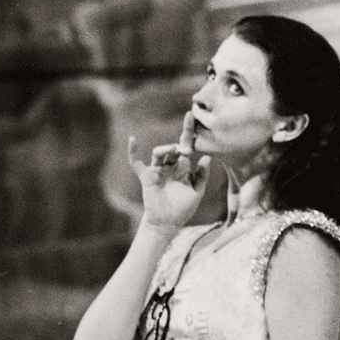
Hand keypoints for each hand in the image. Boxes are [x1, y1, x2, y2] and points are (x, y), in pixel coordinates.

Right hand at [128, 112, 210, 229]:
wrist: (168, 222)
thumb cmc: (183, 208)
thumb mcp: (197, 192)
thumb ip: (202, 176)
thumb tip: (207, 157)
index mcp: (184, 167)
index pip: (186, 146)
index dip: (188, 132)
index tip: (191, 116)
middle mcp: (170, 165)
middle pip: (174, 148)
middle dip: (180, 145)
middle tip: (186, 149)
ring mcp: (157, 170)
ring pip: (159, 153)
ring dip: (166, 149)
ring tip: (175, 151)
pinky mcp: (146, 176)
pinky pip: (136, 163)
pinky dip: (133, 152)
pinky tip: (132, 139)